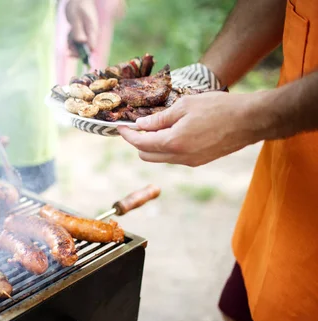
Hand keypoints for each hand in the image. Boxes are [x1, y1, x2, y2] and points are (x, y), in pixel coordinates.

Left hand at [65, 0, 98, 56]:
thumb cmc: (77, 6)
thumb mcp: (75, 18)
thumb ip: (78, 30)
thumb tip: (81, 41)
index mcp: (92, 31)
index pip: (91, 47)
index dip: (85, 54)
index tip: (76, 56)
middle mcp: (90, 34)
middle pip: (85, 49)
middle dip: (76, 52)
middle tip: (68, 53)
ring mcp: (86, 34)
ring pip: (78, 46)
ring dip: (71, 45)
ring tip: (68, 37)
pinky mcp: (81, 33)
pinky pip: (75, 40)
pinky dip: (70, 39)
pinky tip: (69, 32)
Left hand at [116, 91, 259, 166]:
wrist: (251, 120)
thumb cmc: (219, 107)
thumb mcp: (185, 106)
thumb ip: (159, 118)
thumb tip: (140, 125)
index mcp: (173, 143)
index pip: (140, 143)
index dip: (127, 135)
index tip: (120, 127)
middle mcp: (180, 157)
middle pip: (146, 155)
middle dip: (138, 141)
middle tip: (138, 124)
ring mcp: (191, 162)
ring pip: (160, 158)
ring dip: (153, 144)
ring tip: (157, 125)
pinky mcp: (200, 161)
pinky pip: (175, 157)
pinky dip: (168, 147)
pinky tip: (174, 131)